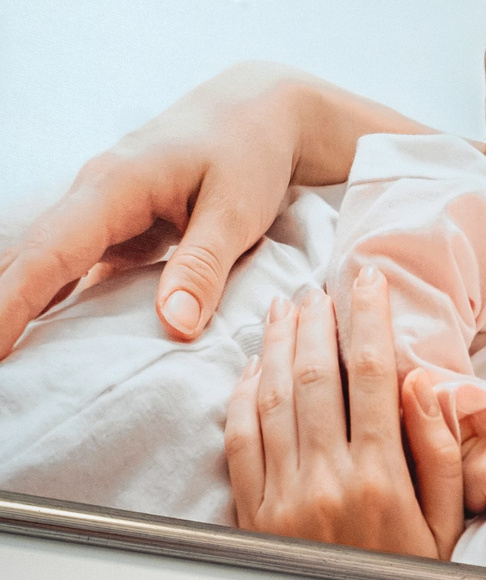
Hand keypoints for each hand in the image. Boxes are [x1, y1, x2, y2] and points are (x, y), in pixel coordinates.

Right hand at [0, 63, 419, 358]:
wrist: (257, 110)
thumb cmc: (249, 154)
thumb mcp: (238, 210)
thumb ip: (203, 266)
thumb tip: (173, 325)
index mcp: (113, 187)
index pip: (50, 253)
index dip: (13, 302)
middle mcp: (92, 196)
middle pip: (30, 258)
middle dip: (2, 309)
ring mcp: (99, 211)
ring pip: (46, 263)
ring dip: (21, 305)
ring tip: (9, 359)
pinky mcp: (116, 226)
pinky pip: (74, 267)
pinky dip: (55, 299)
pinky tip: (47, 341)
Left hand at [224, 273, 463, 559]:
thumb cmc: (411, 578)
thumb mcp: (446, 525)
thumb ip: (437, 454)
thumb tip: (424, 386)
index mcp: (382, 478)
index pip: (373, 375)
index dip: (370, 320)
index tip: (370, 282)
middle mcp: (327, 478)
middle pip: (317, 376)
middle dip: (320, 322)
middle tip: (323, 289)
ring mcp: (283, 492)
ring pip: (274, 396)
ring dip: (280, 345)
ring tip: (289, 310)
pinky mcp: (253, 507)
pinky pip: (240, 435)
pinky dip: (244, 392)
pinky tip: (255, 366)